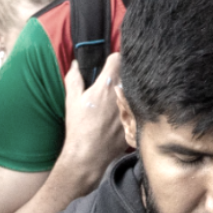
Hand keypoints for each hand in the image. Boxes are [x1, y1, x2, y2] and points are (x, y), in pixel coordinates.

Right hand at [55, 52, 125, 180]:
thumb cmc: (78, 127)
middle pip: (130, 72)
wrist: (89, 154)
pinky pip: (140, 104)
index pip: (117, 58)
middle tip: (116, 78)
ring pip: (137, 88)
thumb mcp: (72, 101)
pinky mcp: (137, 119)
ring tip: (123, 93)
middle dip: (123, 72)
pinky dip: (136, 103)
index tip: (111, 62)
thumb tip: (75, 64)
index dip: (114, 58)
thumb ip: (74, 78)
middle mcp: (122, 93)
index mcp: (106, 85)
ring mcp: (132, 106)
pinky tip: (128, 109)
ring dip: (131, 88)